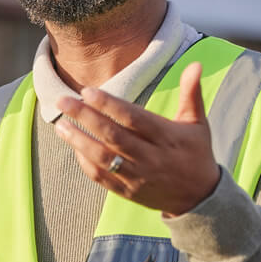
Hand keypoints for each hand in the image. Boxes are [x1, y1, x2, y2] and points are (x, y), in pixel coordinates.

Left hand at [54, 61, 219, 216]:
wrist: (200, 198)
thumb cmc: (196, 153)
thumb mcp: (198, 123)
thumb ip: (191, 93)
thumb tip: (196, 64)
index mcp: (166, 137)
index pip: (133, 118)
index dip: (109, 105)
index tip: (87, 91)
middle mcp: (151, 157)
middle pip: (113, 136)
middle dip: (85, 117)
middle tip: (63, 101)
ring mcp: (138, 177)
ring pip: (104, 158)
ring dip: (79, 141)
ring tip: (60, 125)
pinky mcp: (129, 192)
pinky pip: (103, 178)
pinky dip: (86, 164)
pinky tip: (74, 148)